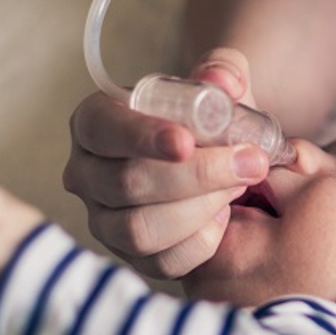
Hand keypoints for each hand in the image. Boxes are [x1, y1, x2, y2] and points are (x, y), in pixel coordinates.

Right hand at [63, 47, 269, 277]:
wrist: (216, 156)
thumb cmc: (205, 117)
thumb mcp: (216, 84)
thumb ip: (222, 71)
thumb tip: (222, 82)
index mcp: (95, 122)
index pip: (103, 129)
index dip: (141, 136)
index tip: (186, 141)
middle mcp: (86, 173)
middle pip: (127, 184)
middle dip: (197, 175)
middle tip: (249, 162)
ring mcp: (103, 220)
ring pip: (139, 229)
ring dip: (200, 210)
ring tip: (238, 186)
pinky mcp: (130, 257)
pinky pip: (161, 263)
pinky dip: (200, 242)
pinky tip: (222, 217)